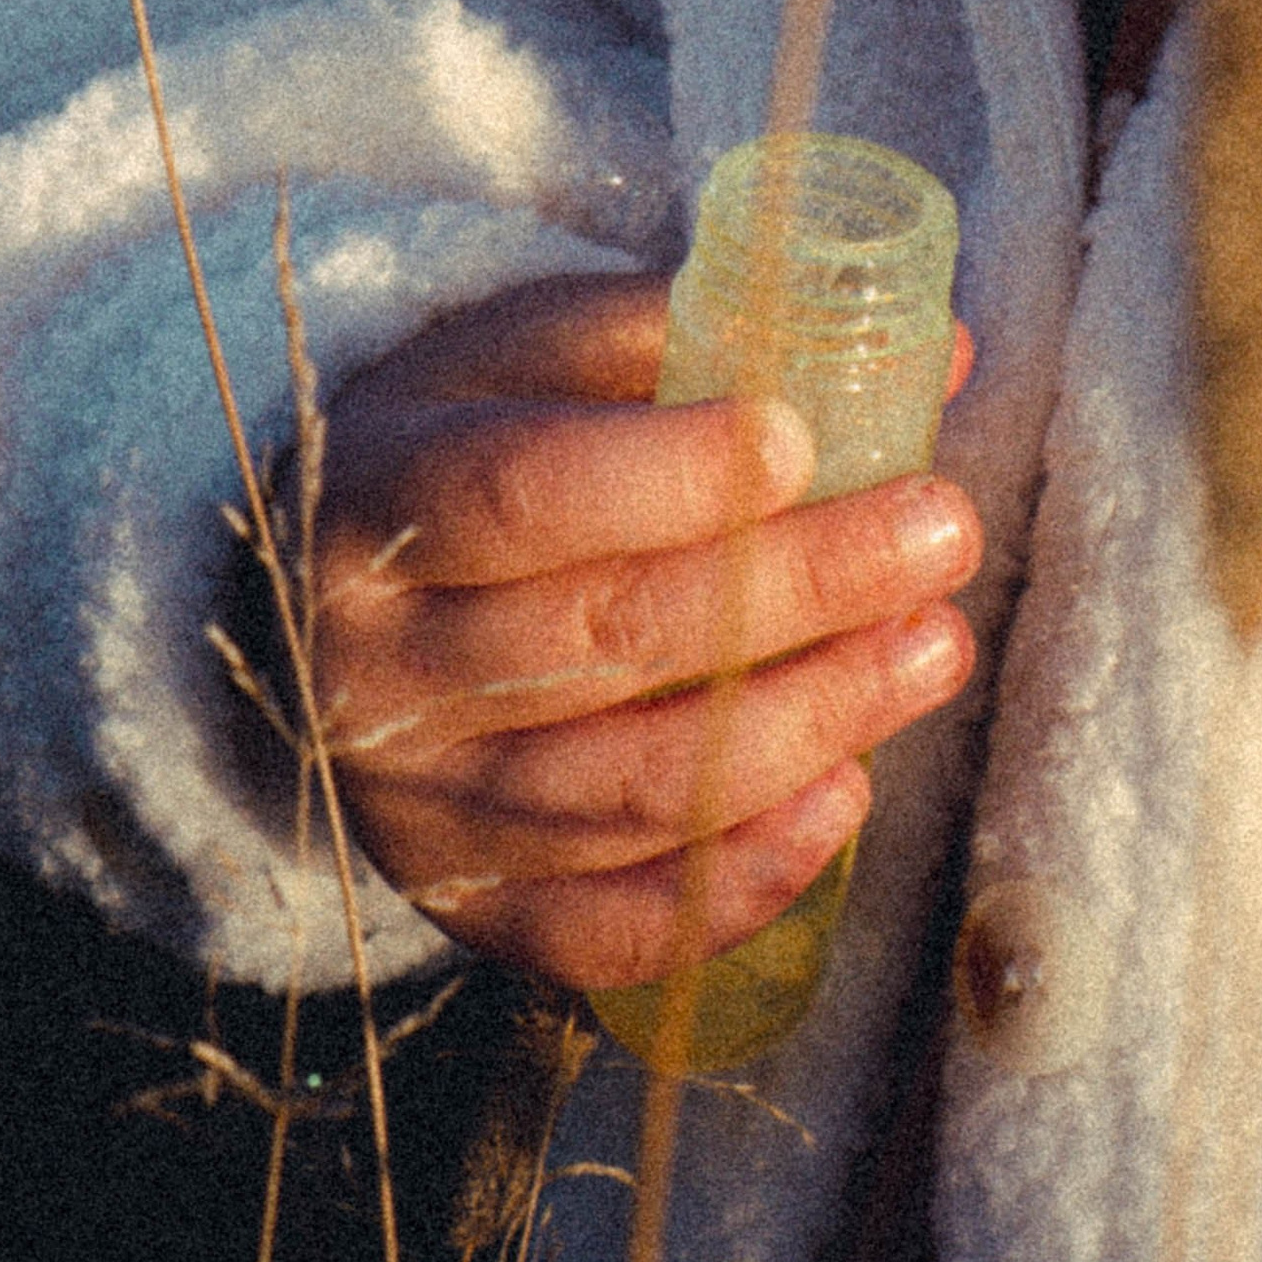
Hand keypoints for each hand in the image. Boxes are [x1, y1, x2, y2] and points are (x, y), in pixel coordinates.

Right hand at [303, 272, 981, 983]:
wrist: (320, 604)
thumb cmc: (463, 446)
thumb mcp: (529, 354)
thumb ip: (700, 335)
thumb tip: (931, 353)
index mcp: (381, 500)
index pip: (521, 492)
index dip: (667, 473)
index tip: (801, 440)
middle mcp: (380, 667)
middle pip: (607, 637)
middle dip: (800, 588)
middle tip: (941, 535)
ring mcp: (420, 804)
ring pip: (630, 787)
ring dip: (808, 721)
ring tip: (933, 648)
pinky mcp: (467, 905)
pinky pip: (610, 926)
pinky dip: (739, 876)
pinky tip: (845, 797)